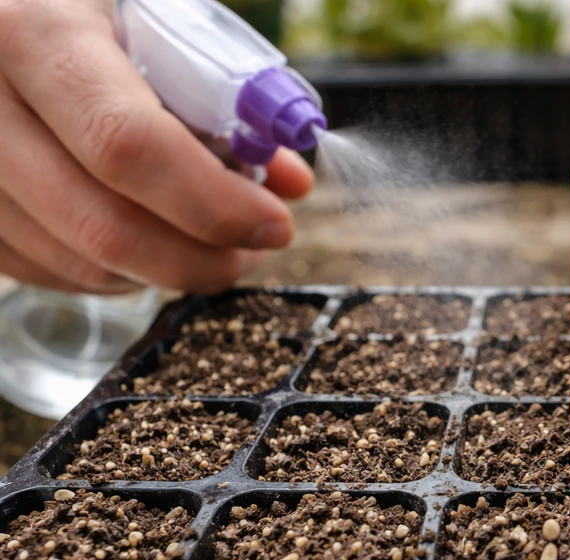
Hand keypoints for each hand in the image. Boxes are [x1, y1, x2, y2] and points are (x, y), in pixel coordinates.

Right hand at [0, 0, 313, 294]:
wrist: (9, 21)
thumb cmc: (95, 17)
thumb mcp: (158, 22)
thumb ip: (224, 94)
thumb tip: (290, 182)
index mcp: (33, 32)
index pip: (128, 144)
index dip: (212, 202)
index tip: (273, 223)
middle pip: (102, 223)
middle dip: (199, 257)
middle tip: (252, 252)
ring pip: (79, 260)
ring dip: (163, 270)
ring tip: (213, 245)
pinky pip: (48, 270)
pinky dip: (115, 271)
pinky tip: (148, 242)